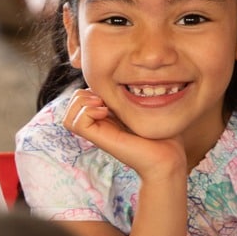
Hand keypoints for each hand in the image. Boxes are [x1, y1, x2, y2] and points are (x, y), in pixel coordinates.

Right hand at [63, 88, 186, 179]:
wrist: (167, 157)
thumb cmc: (162, 134)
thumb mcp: (146, 107)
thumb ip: (135, 95)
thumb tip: (126, 78)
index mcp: (108, 116)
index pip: (83, 96)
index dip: (92, 87)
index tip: (112, 88)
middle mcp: (99, 124)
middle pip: (73, 103)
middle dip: (84, 92)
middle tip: (104, 97)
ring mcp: (98, 133)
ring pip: (69, 114)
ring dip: (82, 102)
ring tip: (102, 103)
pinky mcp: (98, 140)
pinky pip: (74, 122)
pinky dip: (86, 111)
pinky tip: (105, 111)